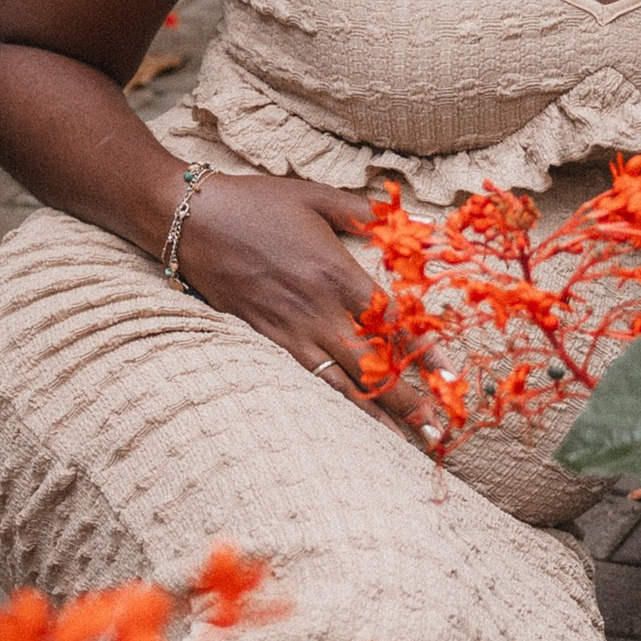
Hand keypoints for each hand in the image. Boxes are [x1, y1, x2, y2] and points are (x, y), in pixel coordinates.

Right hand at [174, 172, 428, 429]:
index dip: (424, 355)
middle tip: (438, 432)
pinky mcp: (263, 341)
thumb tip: (418, 219)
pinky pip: (303, 381)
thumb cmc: (258, 203)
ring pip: (338, 384)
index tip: (449, 382)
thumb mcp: (318, 197)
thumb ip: (368, 211)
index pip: (391, 323)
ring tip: (402, 443)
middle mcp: (317, 310)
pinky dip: (329, 406)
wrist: (191, 220)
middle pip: (371, 366)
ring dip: (373, 416)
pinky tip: (347, 427)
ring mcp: (288, 331)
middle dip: (407, 402)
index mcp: (337, 273)